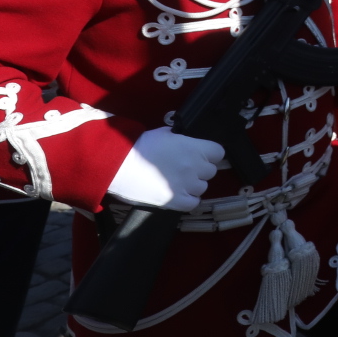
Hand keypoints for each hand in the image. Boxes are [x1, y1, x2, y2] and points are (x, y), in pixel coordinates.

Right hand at [107, 127, 224, 211]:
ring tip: (177, 181)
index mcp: (194, 148)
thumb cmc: (140, 146)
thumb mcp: (166, 133)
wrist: (119, 165)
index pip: (219, 153)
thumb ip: (183, 138)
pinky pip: (193, 203)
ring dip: (193, 185)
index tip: (201, 155)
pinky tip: (178, 193)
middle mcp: (195, 167)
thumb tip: (188, 141)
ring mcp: (186, 186)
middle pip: (211, 171)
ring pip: (202, 187)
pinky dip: (188, 199)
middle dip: (200, 169)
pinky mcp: (175, 201)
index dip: (210, 154)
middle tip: (185, 168)